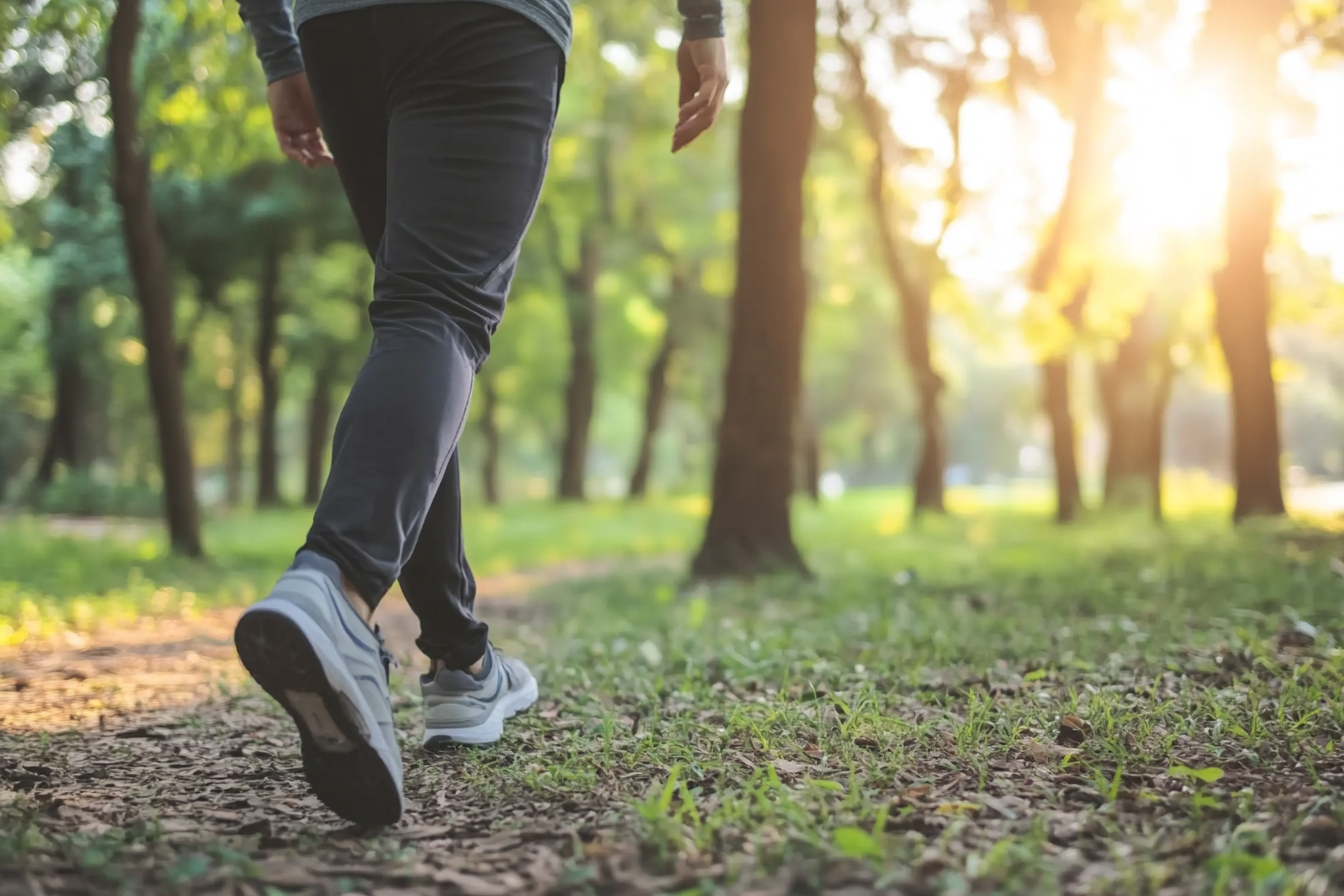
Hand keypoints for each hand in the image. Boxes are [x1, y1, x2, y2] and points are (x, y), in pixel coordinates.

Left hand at [267, 73, 333, 168]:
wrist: (291, 71)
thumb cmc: (311, 84)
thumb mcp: (326, 105)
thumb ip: (334, 119)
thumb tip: (355, 133)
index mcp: (316, 125)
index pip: (323, 146)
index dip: (330, 155)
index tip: (339, 161)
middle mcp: (303, 129)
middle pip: (311, 150)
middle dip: (320, 158)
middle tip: (329, 162)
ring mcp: (291, 128)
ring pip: (299, 150)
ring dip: (306, 158)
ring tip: (313, 163)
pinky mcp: (280, 125)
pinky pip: (285, 144)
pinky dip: (293, 152)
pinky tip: (301, 157)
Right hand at [673, 37, 728, 152]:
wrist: (700, 26)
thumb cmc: (694, 49)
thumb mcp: (688, 77)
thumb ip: (687, 96)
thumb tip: (682, 116)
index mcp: (716, 92)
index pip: (706, 119)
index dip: (692, 134)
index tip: (677, 145)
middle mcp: (721, 90)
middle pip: (708, 121)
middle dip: (691, 135)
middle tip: (675, 146)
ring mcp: (720, 82)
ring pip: (708, 113)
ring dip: (691, 126)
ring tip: (677, 134)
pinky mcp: (714, 74)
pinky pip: (705, 96)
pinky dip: (693, 107)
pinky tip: (681, 115)